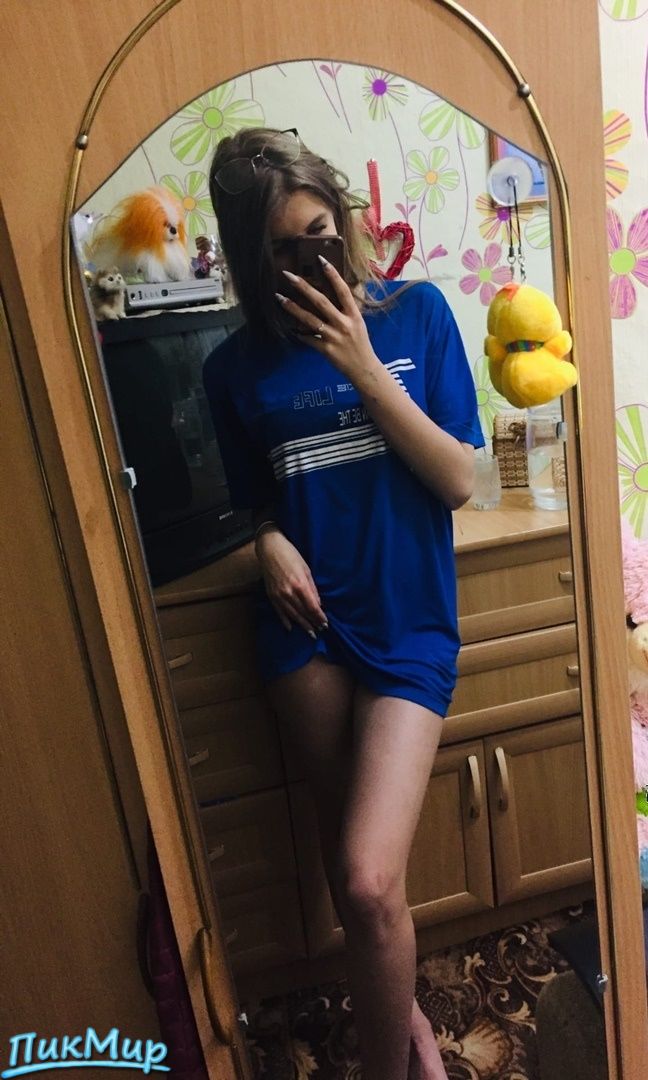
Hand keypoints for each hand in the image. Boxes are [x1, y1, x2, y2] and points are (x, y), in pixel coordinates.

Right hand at [255, 527, 327, 636]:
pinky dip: (285, 620)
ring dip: (302, 624)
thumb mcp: (306, 569)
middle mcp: (289, 593)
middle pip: (303, 613)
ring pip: (292, 615)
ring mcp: (278, 595)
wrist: (270, 549)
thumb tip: (318, 604)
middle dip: (312, 622)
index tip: (325, 623)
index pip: (312, 607)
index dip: (319, 617)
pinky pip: (279, 611)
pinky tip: (290, 628)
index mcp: (300, 585)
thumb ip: (312, 588)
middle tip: (320, 630)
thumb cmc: (291, 556)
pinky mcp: (271, 595)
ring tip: (310, 632)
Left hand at [276, 259, 380, 380]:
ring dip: (293, 308)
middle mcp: (344, 324)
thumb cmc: (360, 344)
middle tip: (289, 276)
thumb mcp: (359, 323)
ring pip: (310, 320)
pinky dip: (300, 334)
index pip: (343, 291)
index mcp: (354, 315)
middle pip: (321, 302)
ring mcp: (334, 337)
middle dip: (304, 287)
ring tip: (280, 298)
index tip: (321, 259)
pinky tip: (291, 329)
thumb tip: (338, 291)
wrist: (364, 369)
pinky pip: (309, 339)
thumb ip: (348, 309)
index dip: (332, 275)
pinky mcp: (326, 350)